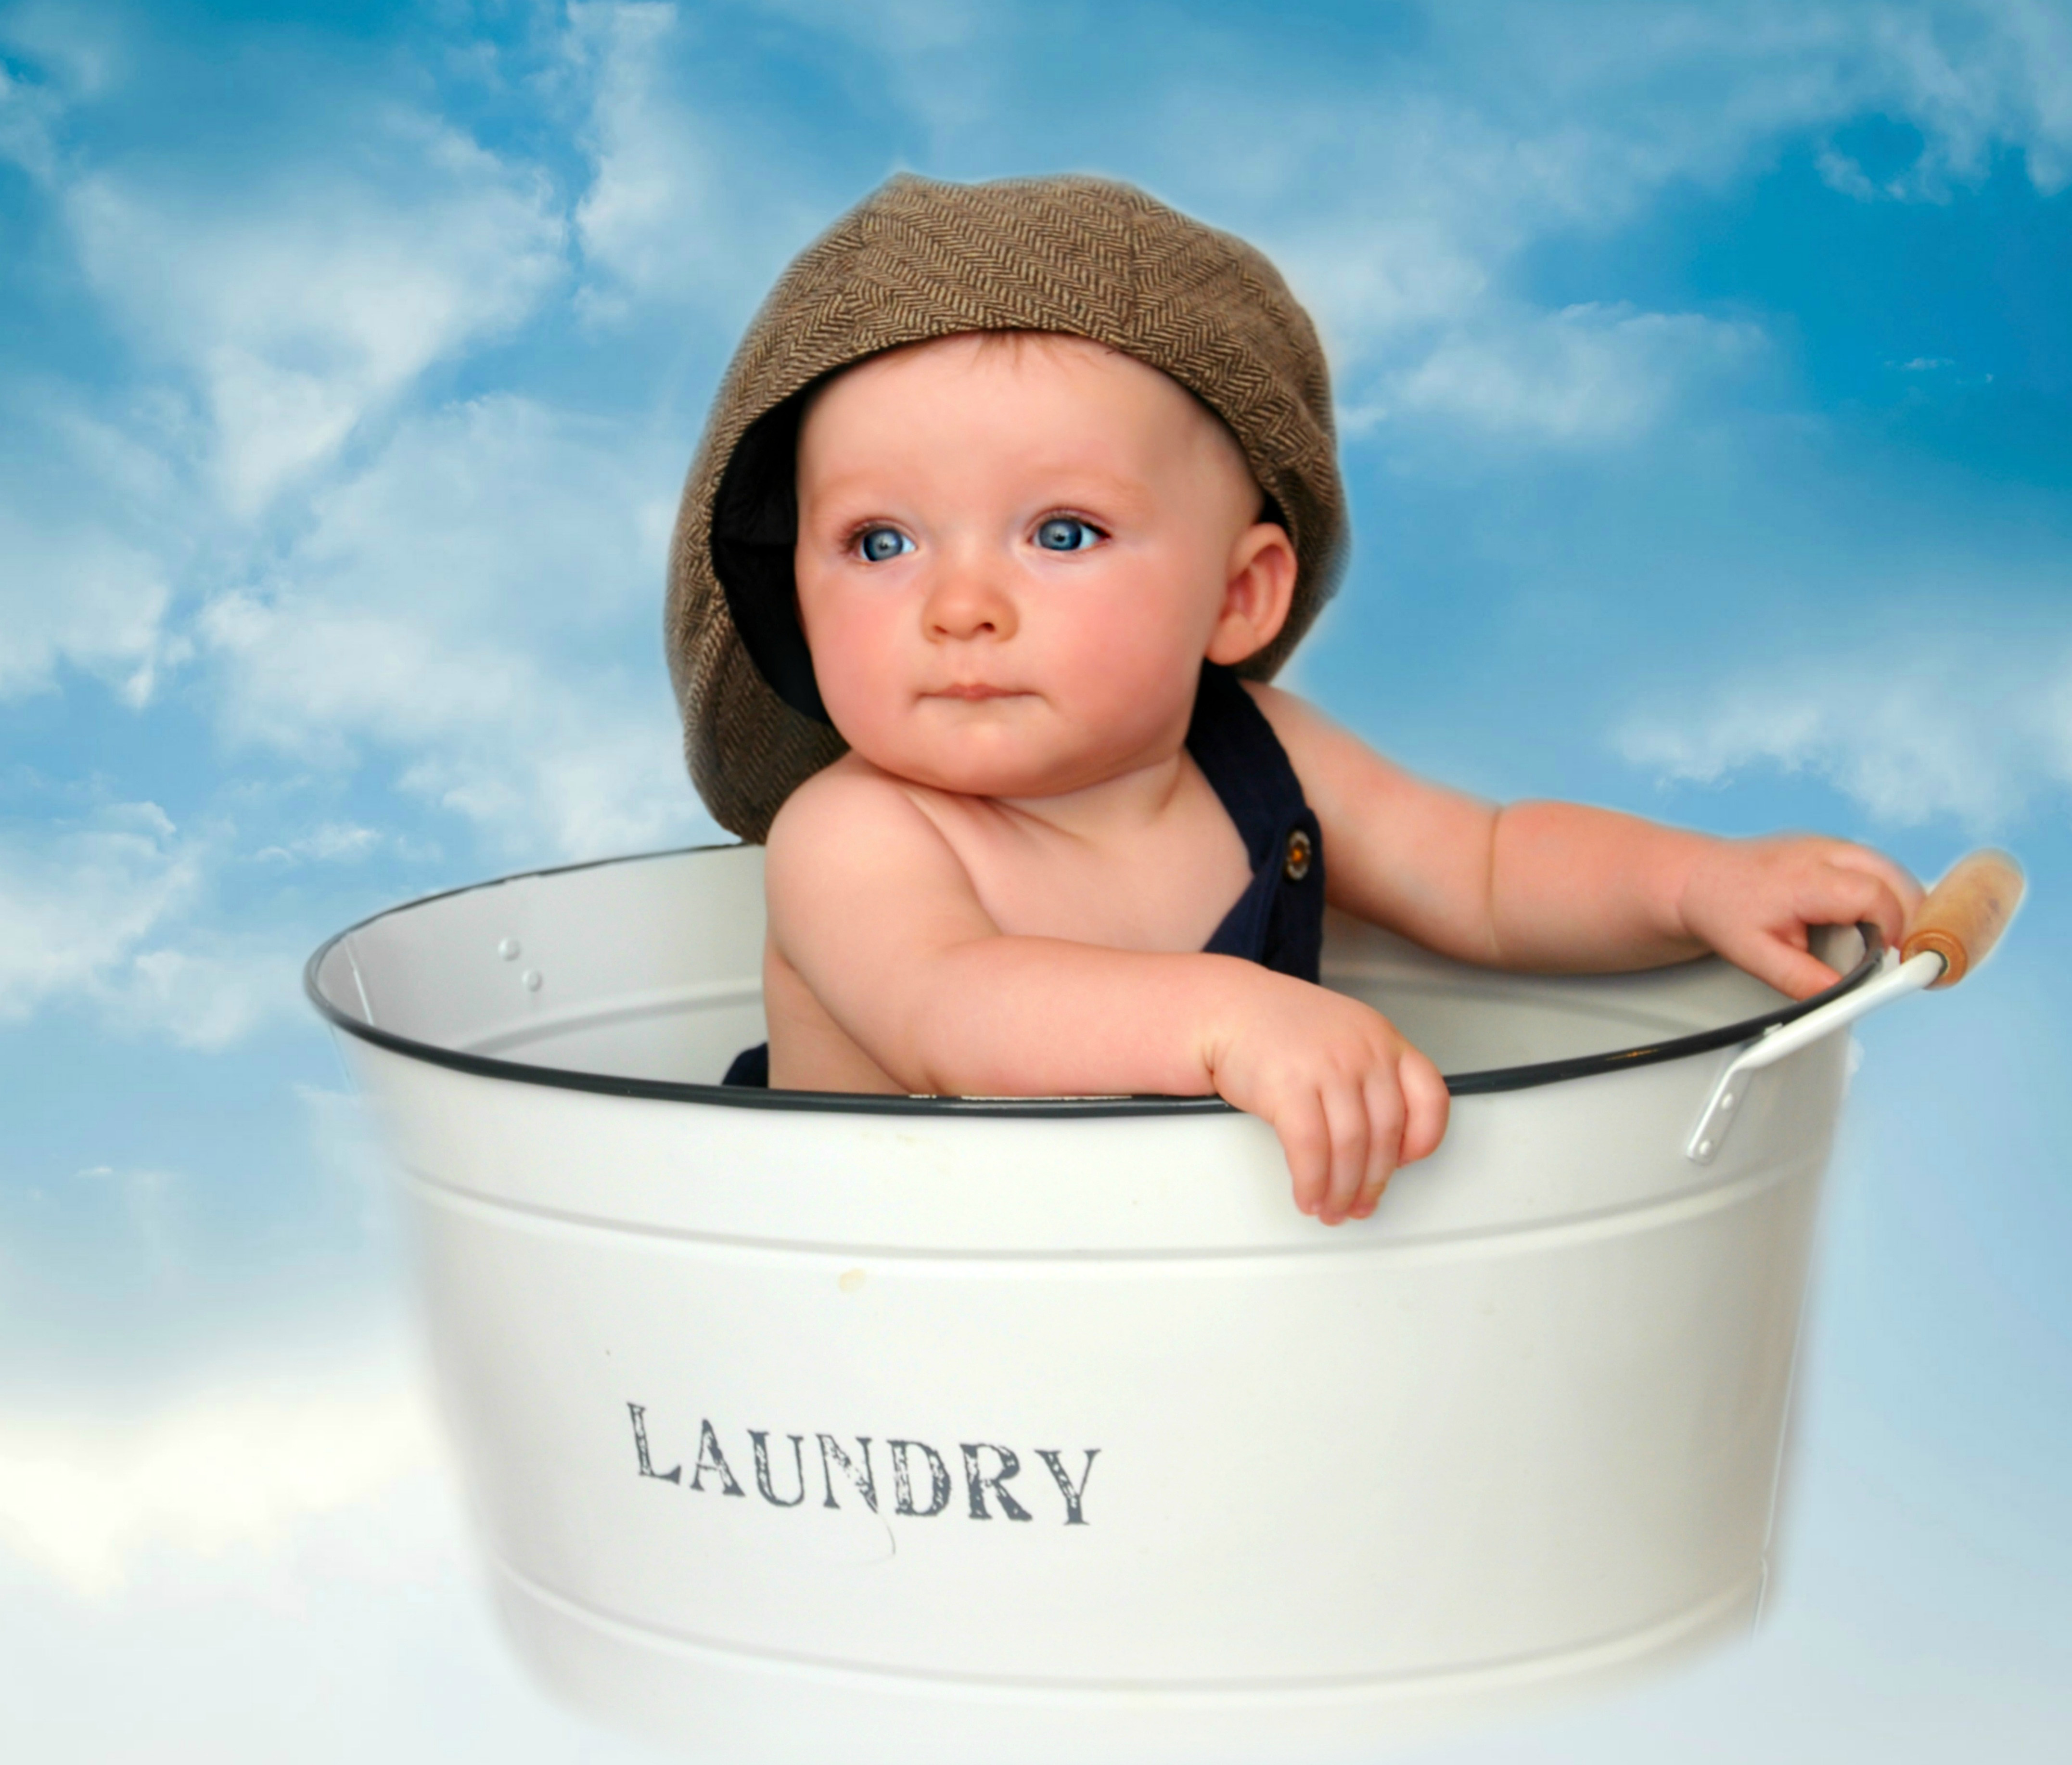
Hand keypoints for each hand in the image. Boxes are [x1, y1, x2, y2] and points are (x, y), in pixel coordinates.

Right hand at [1201, 970, 1449, 1224]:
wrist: (1228, 1008)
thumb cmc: (1280, 1027)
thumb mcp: (1344, 1035)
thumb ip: (1371, 1076)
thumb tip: (1384, 1142)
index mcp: (1383, 1040)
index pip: (1429, 1095)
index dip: (1425, 1138)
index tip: (1407, 1163)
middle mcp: (1362, 1052)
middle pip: (1386, 1133)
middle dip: (1374, 1181)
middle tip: (1362, 1203)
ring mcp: (1327, 1068)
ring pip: (1350, 1148)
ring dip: (1342, 1190)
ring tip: (1332, 1208)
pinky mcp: (1288, 1088)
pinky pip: (1310, 1151)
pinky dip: (1311, 1183)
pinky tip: (1308, 1196)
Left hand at [1678, 835, 1922, 999]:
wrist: (1698, 880)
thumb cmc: (1722, 911)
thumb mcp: (1753, 956)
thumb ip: (1800, 979)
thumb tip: (1841, 995)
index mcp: (1806, 879)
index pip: (1875, 898)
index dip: (1894, 931)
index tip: (1892, 959)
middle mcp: (1823, 852)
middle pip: (1895, 877)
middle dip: (1911, 916)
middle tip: (1901, 953)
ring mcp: (1829, 845)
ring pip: (1890, 869)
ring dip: (1899, 904)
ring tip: (1884, 940)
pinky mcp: (1832, 848)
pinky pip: (1875, 868)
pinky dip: (1883, 893)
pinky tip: (1868, 921)